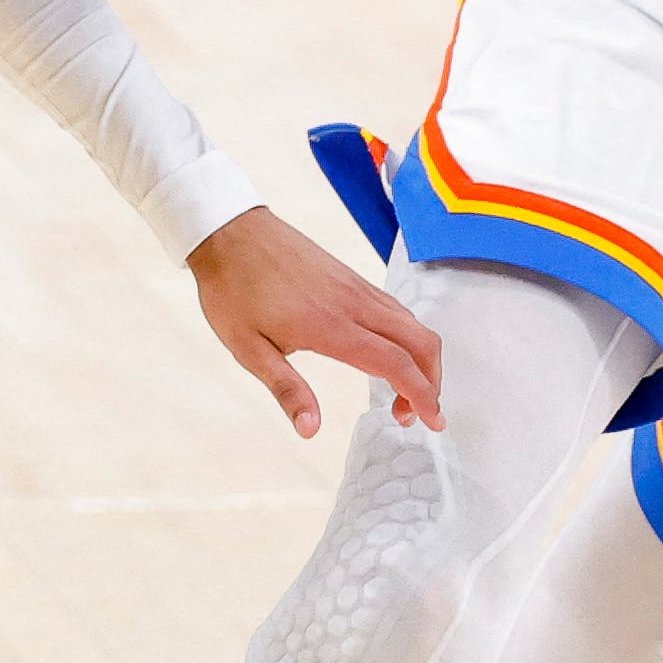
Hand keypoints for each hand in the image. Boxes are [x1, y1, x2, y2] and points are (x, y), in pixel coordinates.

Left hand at [188, 206, 445, 436]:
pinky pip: (395, 309)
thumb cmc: (233, 290)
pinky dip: (408, 337)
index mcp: (330, 326)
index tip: (433, 422)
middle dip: (432, 381)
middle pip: (420, 341)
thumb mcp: (248, 348)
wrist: (229, 232)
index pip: (396, 363)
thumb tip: (310, 430)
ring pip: (412, 323)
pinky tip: (389, 355)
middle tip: (415, 413)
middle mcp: (354, 303)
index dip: (422, 395)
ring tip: (401, 392)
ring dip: (421, 359)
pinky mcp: (351, 277)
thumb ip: (286, 389)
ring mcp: (356, 286)